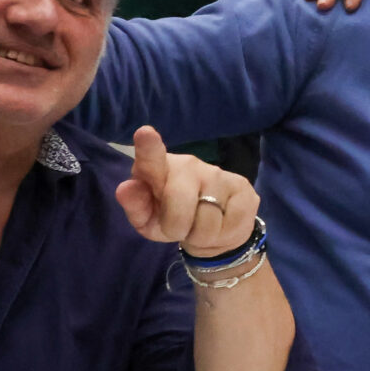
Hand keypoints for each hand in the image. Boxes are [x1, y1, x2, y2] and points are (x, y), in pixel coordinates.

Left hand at [115, 126, 258, 257]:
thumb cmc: (171, 219)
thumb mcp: (148, 220)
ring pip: (207, 223)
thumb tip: (125, 189)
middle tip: (179, 228)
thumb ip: (136, 205)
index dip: (149, 147)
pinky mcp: (244, 188)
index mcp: (158, 168)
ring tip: (200, 227)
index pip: (152, 157)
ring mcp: (219, 174)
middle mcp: (189, 165)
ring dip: (201, 235)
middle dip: (177, 228)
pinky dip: (223, 236)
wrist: (211, 231)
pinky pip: (232, 225)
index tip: (144, 134)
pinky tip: (222, 225)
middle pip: (179, 209)